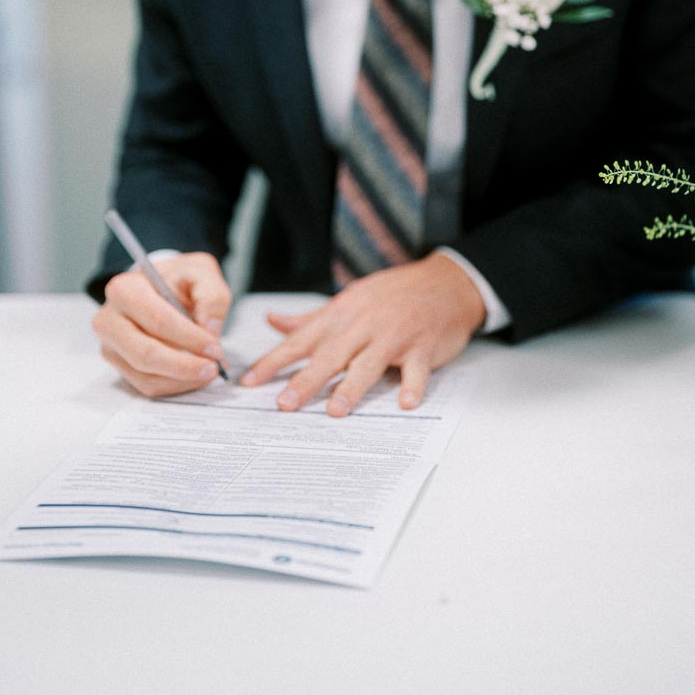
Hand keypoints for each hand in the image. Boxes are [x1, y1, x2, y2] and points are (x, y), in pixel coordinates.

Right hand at [92, 252, 231, 397]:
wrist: (159, 288)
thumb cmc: (178, 280)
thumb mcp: (201, 272)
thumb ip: (211, 296)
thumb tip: (210, 329)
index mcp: (125, 290)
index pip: (158, 321)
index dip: (189, 338)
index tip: (215, 349)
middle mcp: (109, 320)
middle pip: (145, 354)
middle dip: (184, 367)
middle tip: (213, 368)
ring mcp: (110, 346)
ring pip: (146, 376)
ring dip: (182, 381)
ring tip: (208, 372)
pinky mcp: (118, 366)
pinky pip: (147, 386)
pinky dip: (175, 386)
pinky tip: (194, 376)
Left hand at [239, 252, 485, 415]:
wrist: (444, 283)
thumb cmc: (391, 295)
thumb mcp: (348, 301)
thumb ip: (310, 319)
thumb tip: (271, 320)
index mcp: (341, 316)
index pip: (300, 341)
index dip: (274, 361)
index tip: (249, 382)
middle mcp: (363, 325)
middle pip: (330, 355)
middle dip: (305, 380)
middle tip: (284, 404)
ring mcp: (394, 336)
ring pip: (369, 363)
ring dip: (352, 387)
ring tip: (335, 410)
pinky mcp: (424, 347)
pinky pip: (417, 369)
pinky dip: (412, 385)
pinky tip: (405, 403)